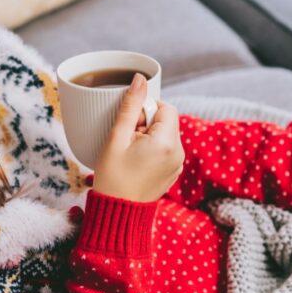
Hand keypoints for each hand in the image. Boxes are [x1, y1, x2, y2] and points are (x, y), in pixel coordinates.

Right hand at [92, 74, 183, 202]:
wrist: (117, 213)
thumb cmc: (112, 177)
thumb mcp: (116, 138)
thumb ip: (130, 106)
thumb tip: (140, 79)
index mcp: (167, 142)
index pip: (165, 107)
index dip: (145, 111)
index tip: (129, 125)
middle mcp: (179, 152)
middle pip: (166, 120)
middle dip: (145, 123)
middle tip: (126, 140)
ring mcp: (178, 164)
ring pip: (165, 134)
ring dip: (148, 136)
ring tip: (129, 152)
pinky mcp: (173, 172)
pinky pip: (165, 149)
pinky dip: (152, 149)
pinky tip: (135, 161)